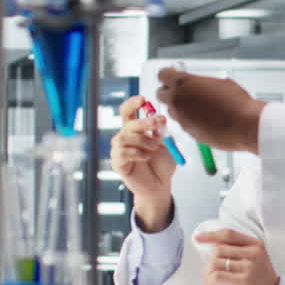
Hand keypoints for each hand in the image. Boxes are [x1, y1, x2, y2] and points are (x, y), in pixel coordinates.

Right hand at [110, 95, 175, 230]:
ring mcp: (120, 150)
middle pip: (128, 122)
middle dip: (144, 121)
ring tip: (155, 147)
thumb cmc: (162, 165)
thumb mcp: (166, 145)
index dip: (132, 103)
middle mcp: (125, 137)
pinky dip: (136, 153)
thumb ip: (161, 132)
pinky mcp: (118, 163)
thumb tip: (159, 119)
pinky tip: (146, 157)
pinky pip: (122, 153)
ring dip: (142, 139)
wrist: (160, 185)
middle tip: (159, 123)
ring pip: (124, 136)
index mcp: (135, 130)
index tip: (143, 99)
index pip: (128, 111)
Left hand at [156, 68, 265, 153]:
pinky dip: (189, 120)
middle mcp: (178, 100)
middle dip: (169, 92)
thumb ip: (201, 83)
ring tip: (196, 106)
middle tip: (181, 91)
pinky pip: (183, 123)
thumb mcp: (219, 83)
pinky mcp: (188, 132)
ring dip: (179, 107)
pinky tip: (204, 118)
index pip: (162, 75)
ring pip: (171, 110)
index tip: (173, 75)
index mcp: (184, 83)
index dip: (169, 75)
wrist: (244, 124)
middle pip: (160, 94)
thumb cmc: (236, 102)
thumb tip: (199, 85)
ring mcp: (182, 118)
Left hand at [198, 228, 279, 284]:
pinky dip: (210, 279)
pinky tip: (210, 284)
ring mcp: (249, 267)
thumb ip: (240, 249)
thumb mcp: (257, 258)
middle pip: (220, 248)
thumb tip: (213, 246)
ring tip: (209, 278)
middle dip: (210, 259)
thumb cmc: (261, 279)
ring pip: (216, 261)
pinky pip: (218, 275)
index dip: (211, 235)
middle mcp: (253, 253)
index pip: (229, 234)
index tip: (198, 238)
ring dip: (208, 271)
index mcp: (256, 244)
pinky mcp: (243, 281)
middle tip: (208, 270)